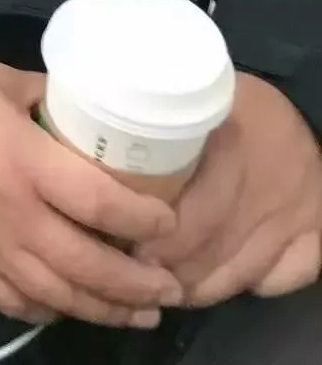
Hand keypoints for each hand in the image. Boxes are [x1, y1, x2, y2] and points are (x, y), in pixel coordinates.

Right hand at [0, 46, 183, 330]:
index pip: (103, 204)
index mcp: (26, 162)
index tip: (172, 224)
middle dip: (139, 284)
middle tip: (173, 289)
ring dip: (105, 309)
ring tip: (140, 313)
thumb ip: (47, 98)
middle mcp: (13, 215)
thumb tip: (86, 105)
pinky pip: (14, 302)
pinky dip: (49, 311)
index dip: (146, 221)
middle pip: (90, 267)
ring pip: (58, 295)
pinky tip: (69, 308)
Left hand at [137, 73, 321, 306]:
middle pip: (214, 246)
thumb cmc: (234, 106)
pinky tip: (216, 281)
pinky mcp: (316, 234)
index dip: (160, 239)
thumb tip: (89, 140)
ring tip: (166, 285)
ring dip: (199, 286)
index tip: (126, 246)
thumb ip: (155, 122)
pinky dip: (247, 286)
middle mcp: (266, 185)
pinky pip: (282, 278)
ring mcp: (294, 215)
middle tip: (136, 272)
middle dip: (170, 268)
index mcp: (232, 147)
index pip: (196, 212)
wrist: (304, 111)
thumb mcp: (196, 102)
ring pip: (242, 270)